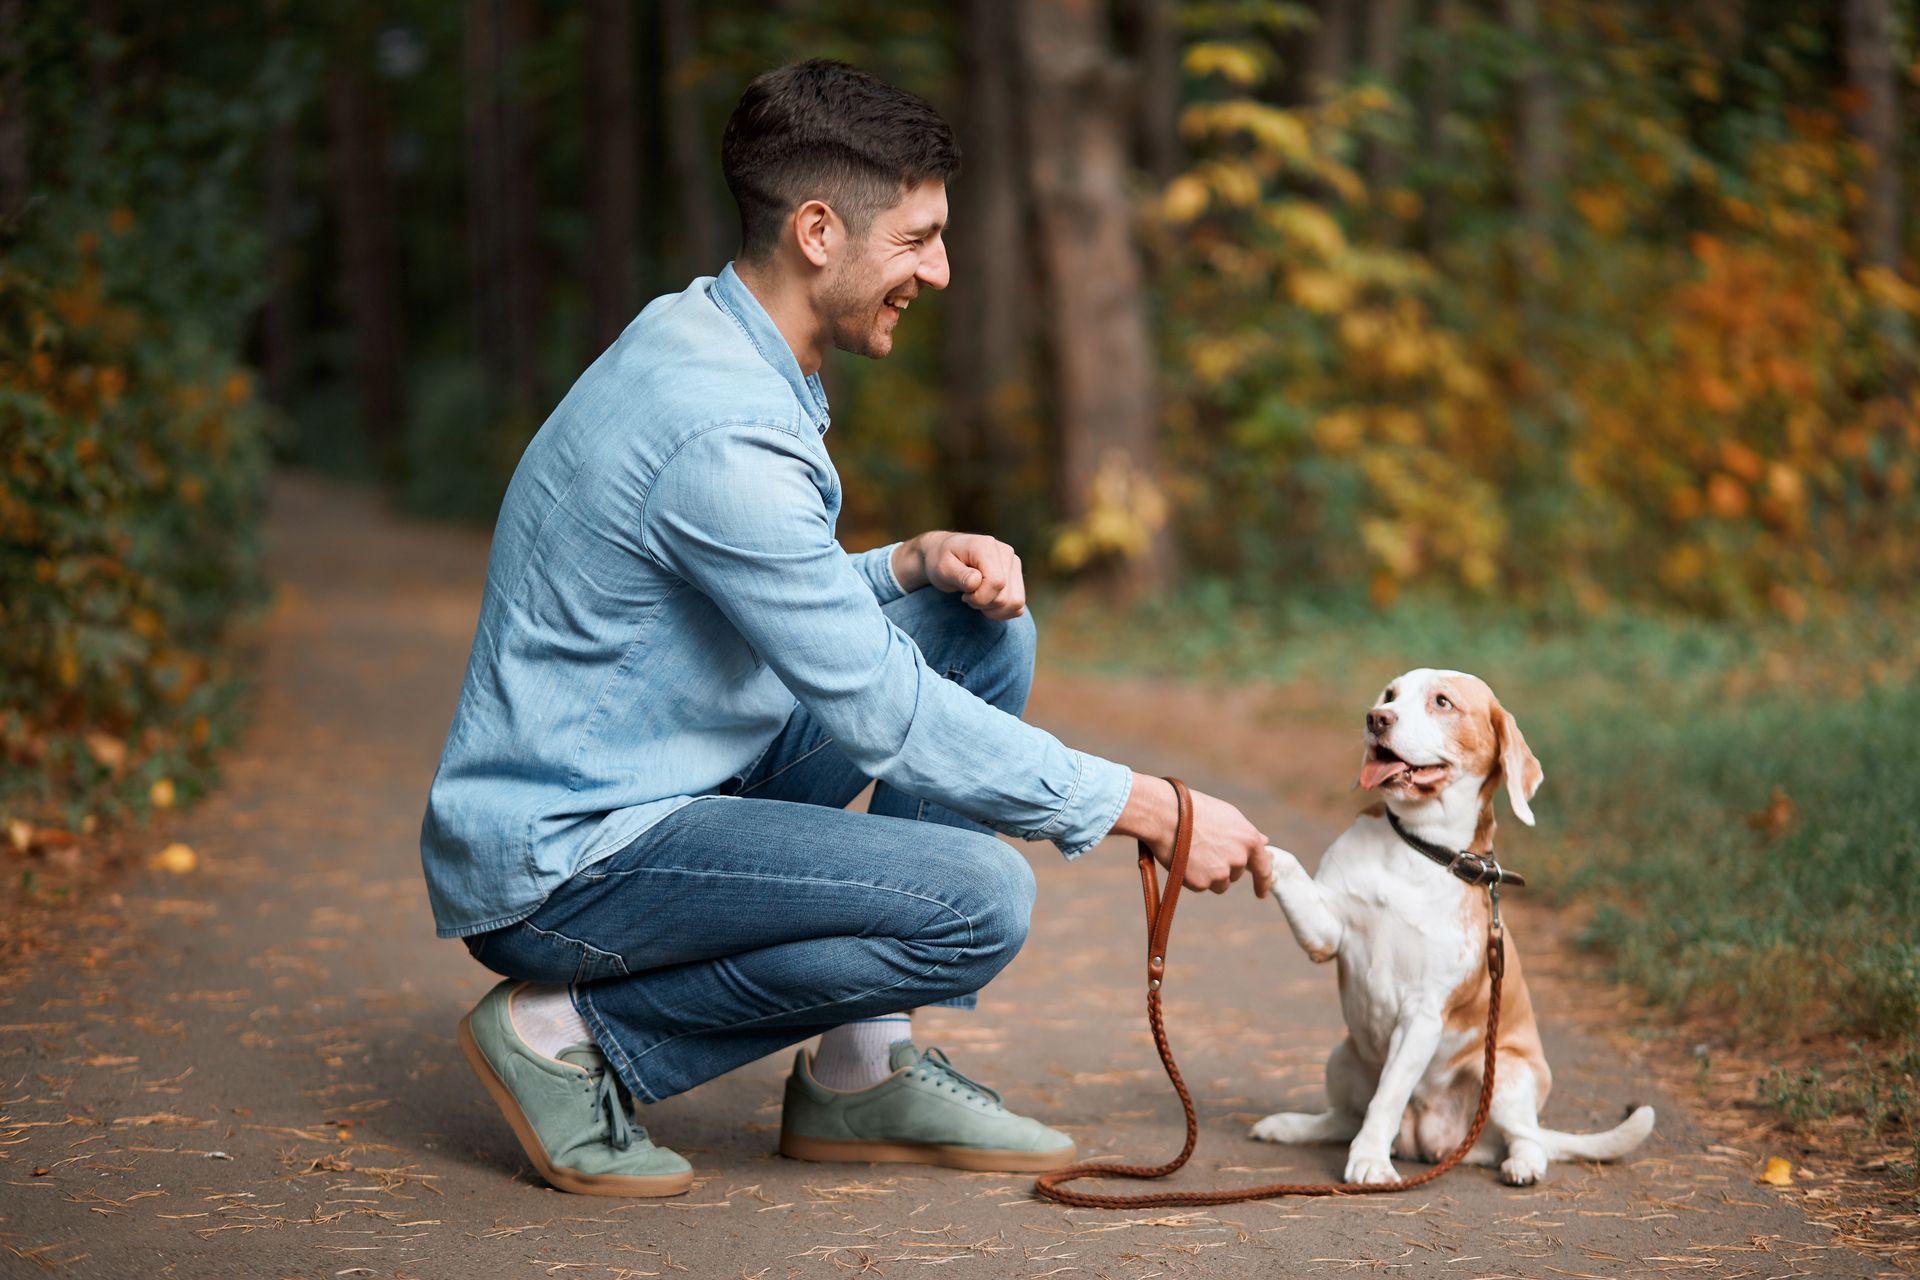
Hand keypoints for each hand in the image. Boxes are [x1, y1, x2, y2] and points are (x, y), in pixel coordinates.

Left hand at [895, 531, 1026, 619]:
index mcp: (987, 546)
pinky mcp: (1016, 576)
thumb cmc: (941, 561)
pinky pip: (1018, 606)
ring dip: (994, 609)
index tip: (964, 595)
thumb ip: (959, 575)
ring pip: (1016, 603)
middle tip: (968, 596)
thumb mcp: (942, 568)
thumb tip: (976, 581)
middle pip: (1006, 596)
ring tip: (977, 598)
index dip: (979, 597)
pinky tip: (987, 602)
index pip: (997, 583)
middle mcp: (1006, 552)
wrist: (944, 554)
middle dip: (984, 604)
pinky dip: (1002, 611)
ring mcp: (1013, 564)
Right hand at [1111, 774, 1274, 897]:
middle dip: (1223, 867)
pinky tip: (1183, 858)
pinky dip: (1192, 876)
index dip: (1264, 882)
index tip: (1262, 892)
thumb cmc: (1194, 809)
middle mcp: (1239, 859)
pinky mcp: (1201, 884)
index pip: (1264, 868)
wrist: (1165, 815)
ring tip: (1191, 851)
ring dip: (1209, 874)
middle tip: (1204, 849)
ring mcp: (1220, 873)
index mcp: (1249, 840)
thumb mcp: (1227, 816)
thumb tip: (1265, 842)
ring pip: (1219, 883)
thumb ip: (1247, 834)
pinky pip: (1200, 886)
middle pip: (1235, 874)